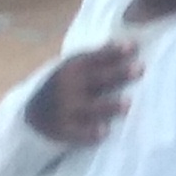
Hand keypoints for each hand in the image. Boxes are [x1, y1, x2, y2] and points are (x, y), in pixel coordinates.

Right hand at [27, 39, 141, 145]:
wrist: (34, 112)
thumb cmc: (66, 85)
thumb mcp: (76, 67)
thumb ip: (100, 58)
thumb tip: (132, 43)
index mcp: (74, 66)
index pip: (97, 57)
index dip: (115, 52)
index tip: (134, 46)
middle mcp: (69, 85)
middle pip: (98, 79)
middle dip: (119, 74)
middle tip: (140, 69)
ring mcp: (65, 107)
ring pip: (90, 107)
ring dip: (108, 105)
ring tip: (128, 104)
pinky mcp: (63, 128)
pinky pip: (77, 132)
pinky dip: (89, 133)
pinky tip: (104, 132)